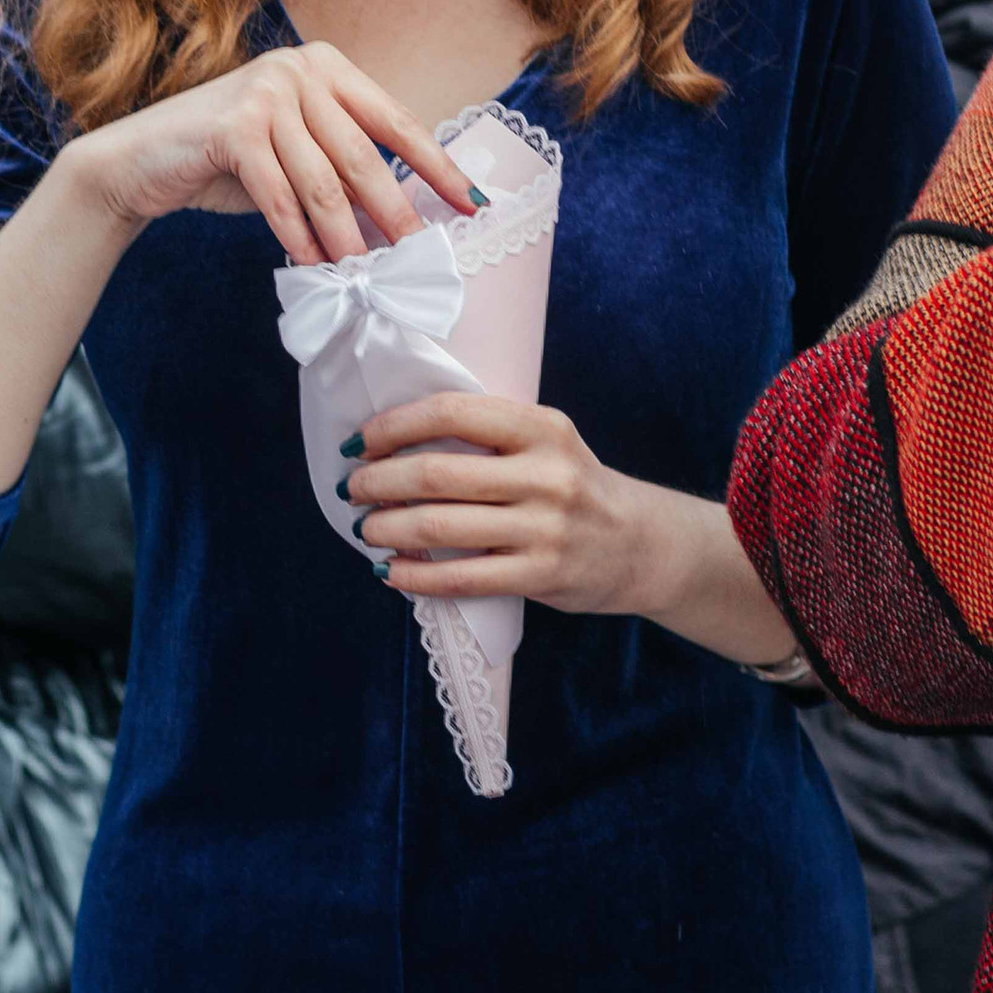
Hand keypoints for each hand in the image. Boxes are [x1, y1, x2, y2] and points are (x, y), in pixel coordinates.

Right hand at [64, 41, 481, 266]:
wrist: (143, 159)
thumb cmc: (229, 160)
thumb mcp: (296, 152)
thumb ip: (342, 167)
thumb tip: (403, 220)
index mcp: (328, 67)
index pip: (397, 121)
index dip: (437, 167)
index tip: (472, 204)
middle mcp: (300, 68)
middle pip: (364, 154)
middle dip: (395, 211)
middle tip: (417, 256)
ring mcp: (265, 92)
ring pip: (323, 181)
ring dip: (346, 235)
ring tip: (364, 273)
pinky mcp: (232, 126)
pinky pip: (280, 194)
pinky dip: (298, 235)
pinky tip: (311, 263)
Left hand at [344, 393, 682, 617]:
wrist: (640, 544)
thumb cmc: (573, 485)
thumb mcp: (545, 443)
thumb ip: (487, 436)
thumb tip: (393, 443)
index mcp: (541, 427)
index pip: (452, 413)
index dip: (394, 426)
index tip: (361, 441)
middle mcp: (546, 474)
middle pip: (437, 474)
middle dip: (379, 482)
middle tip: (352, 489)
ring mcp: (545, 528)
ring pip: (440, 527)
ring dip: (386, 528)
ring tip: (365, 529)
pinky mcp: (542, 576)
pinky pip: (461, 579)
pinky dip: (415, 576)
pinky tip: (390, 571)